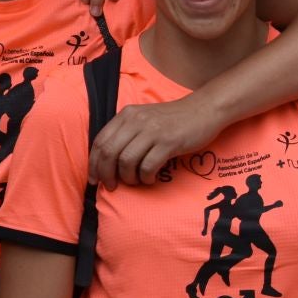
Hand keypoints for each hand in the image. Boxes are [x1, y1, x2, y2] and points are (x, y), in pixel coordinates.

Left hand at [90, 95, 222, 185]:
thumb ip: (127, 133)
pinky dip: (146, 177)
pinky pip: (148, 166)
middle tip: (112, 187)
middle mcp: (136, 121)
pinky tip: (151, 178)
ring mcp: (152, 131)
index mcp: (126, 115)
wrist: (203, 110)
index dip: (94, 163)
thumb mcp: (144, 119)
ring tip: (136, 181)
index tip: (94, 179)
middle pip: (109, 152)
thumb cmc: (172, 120)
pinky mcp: (168, 142)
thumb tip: (107, 162)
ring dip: (128, 178)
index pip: (100, 141)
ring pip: (126, 161)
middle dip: (106, 174)